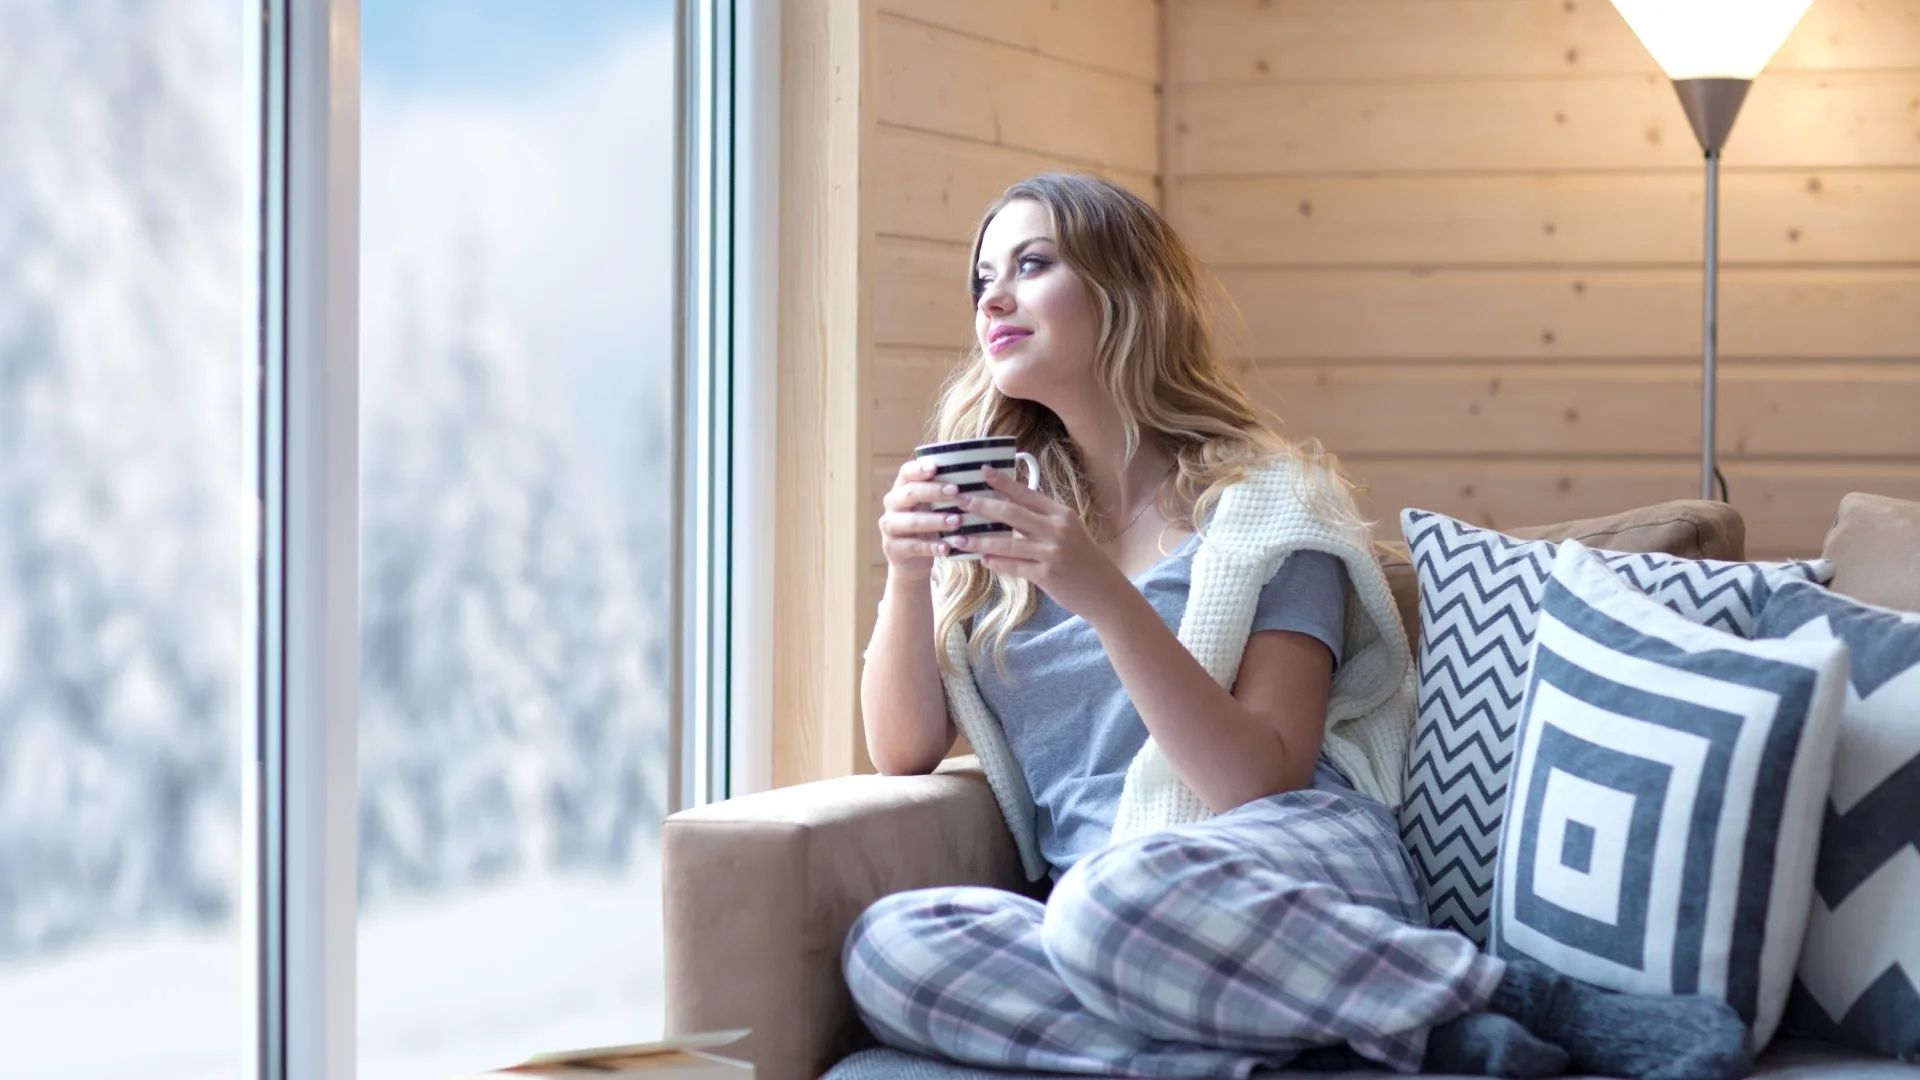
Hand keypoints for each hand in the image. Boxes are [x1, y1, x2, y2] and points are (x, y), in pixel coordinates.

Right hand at [878, 457, 963, 582]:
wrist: (911, 561)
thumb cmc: (928, 526)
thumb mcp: (932, 507)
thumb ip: (943, 491)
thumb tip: (976, 474)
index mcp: (901, 489)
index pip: (905, 473)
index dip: (919, 469)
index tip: (936, 467)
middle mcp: (892, 505)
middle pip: (909, 493)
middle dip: (933, 492)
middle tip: (956, 492)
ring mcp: (890, 527)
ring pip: (911, 521)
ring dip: (935, 520)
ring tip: (957, 521)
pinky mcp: (893, 549)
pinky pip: (913, 546)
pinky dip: (931, 547)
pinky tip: (947, 547)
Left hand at [951, 465, 1131, 622]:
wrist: (1106, 592)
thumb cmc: (1084, 559)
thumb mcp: (1070, 531)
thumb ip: (1043, 519)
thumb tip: (1009, 507)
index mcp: (1061, 513)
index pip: (1026, 493)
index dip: (1002, 481)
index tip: (981, 471)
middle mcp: (1056, 529)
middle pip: (1011, 513)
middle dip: (981, 505)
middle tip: (957, 499)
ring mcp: (1051, 552)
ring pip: (1007, 543)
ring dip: (979, 539)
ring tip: (958, 537)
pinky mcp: (1046, 575)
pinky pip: (1013, 566)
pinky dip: (995, 562)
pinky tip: (981, 559)